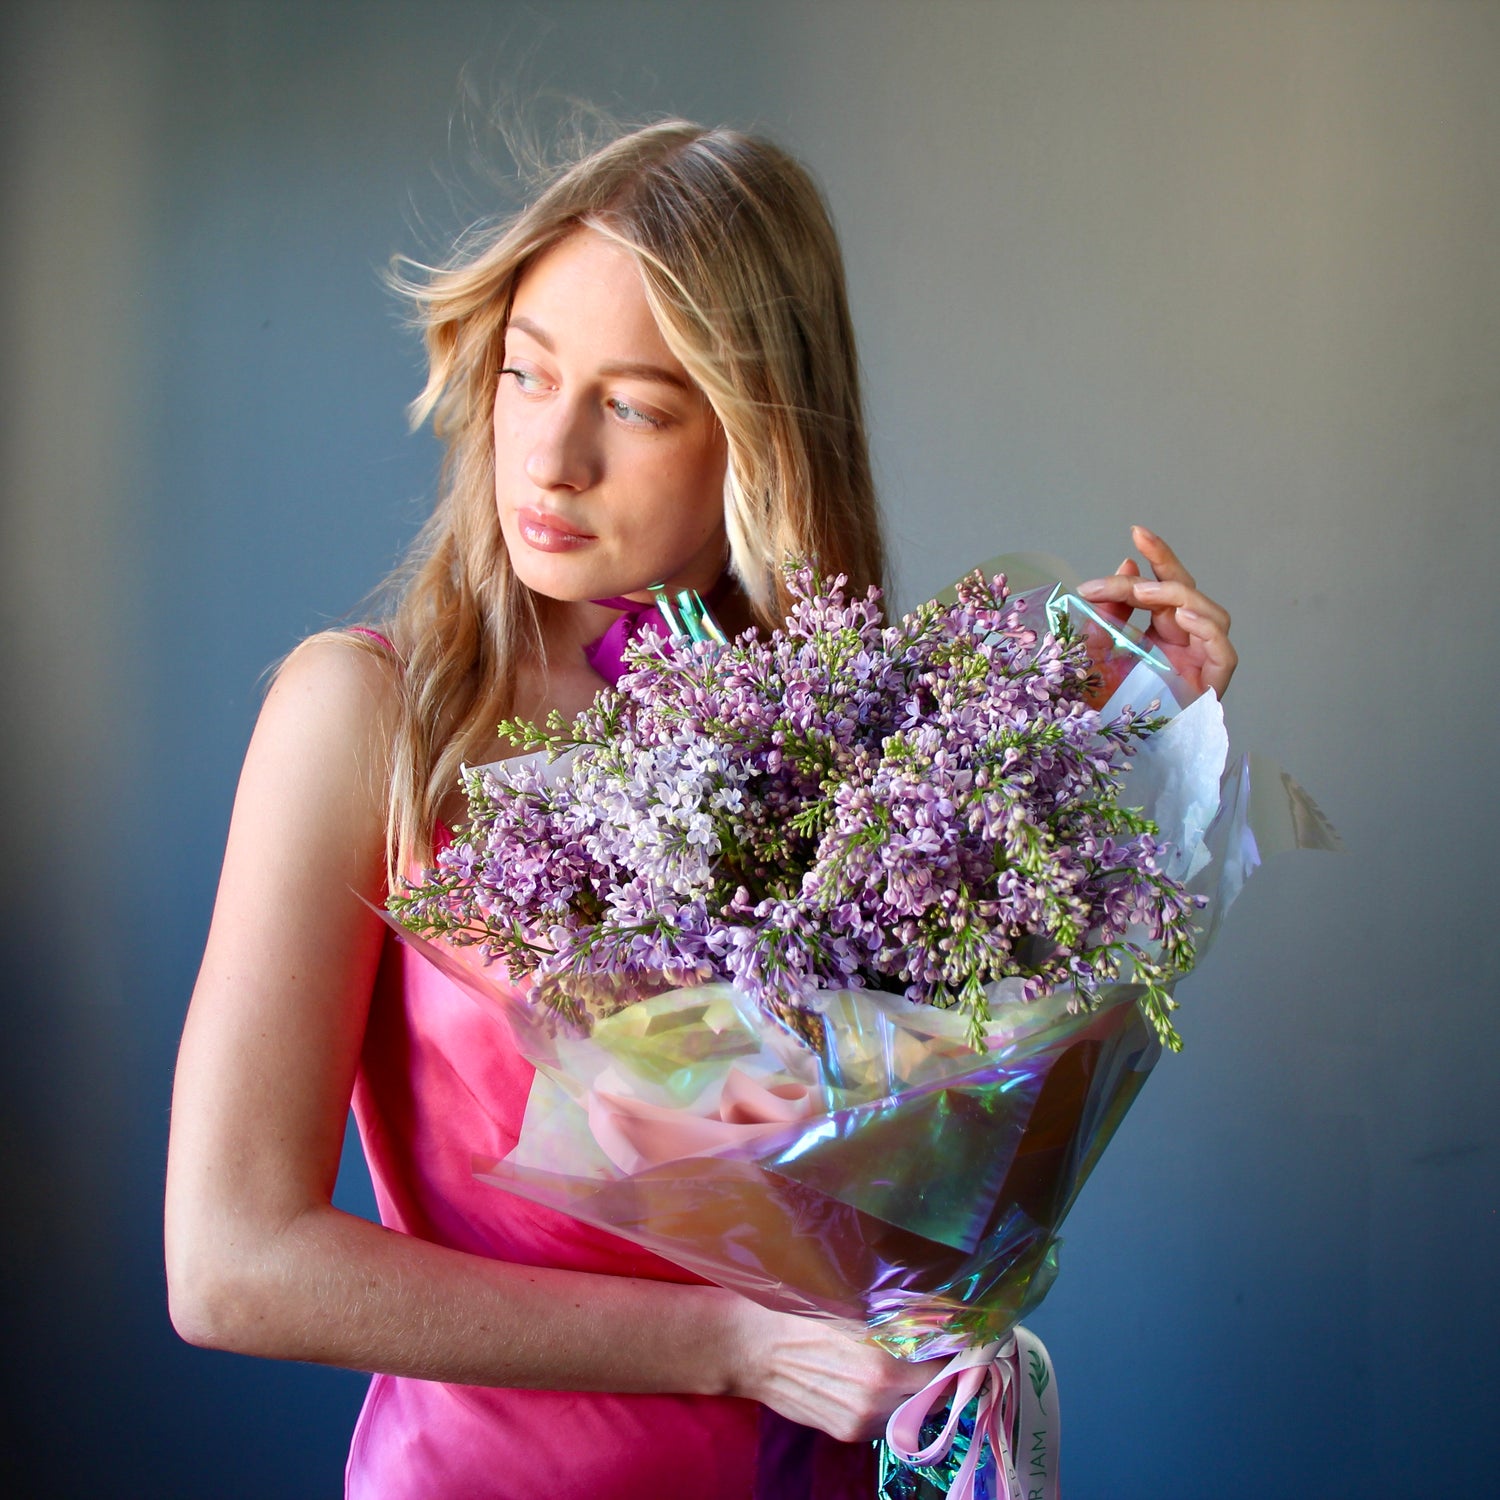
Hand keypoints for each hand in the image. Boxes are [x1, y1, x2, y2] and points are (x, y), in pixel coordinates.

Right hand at [728, 1301, 934, 1442]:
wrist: (752, 1348)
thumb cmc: (800, 1314)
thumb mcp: (853, 1307)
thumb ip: (896, 1323)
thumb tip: (938, 1318)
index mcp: (883, 1365)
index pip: (943, 1372)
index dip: (952, 1357)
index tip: (956, 1345)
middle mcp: (877, 1401)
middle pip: (933, 1398)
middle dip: (936, 1378)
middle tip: (932, 1355)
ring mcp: (861, 1422)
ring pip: (909, 1413)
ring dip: (912, 1394)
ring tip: (898, 1367)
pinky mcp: (846, 1433)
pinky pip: (884, 1421)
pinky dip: (887, 1404)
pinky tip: (870, 1381)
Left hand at [1075, 525, 1236, 698]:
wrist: (1097, 747)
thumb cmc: (1098, 701)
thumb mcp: (1093, 646)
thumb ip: (1109, 609)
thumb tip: (1129, 565)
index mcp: (1158, 630)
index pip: (1163, 584)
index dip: (1157, 556)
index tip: (1136, 533)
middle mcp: (1183, 641)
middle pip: (1186, 592)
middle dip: (1164, 569)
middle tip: (1131, 564)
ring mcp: (1200, 661)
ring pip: (1210, 613)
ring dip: (1179, 598)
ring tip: (1146, 595)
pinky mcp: (1211, 685)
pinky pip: (1223, 651)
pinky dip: (1207, 630)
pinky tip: (1183, 617)